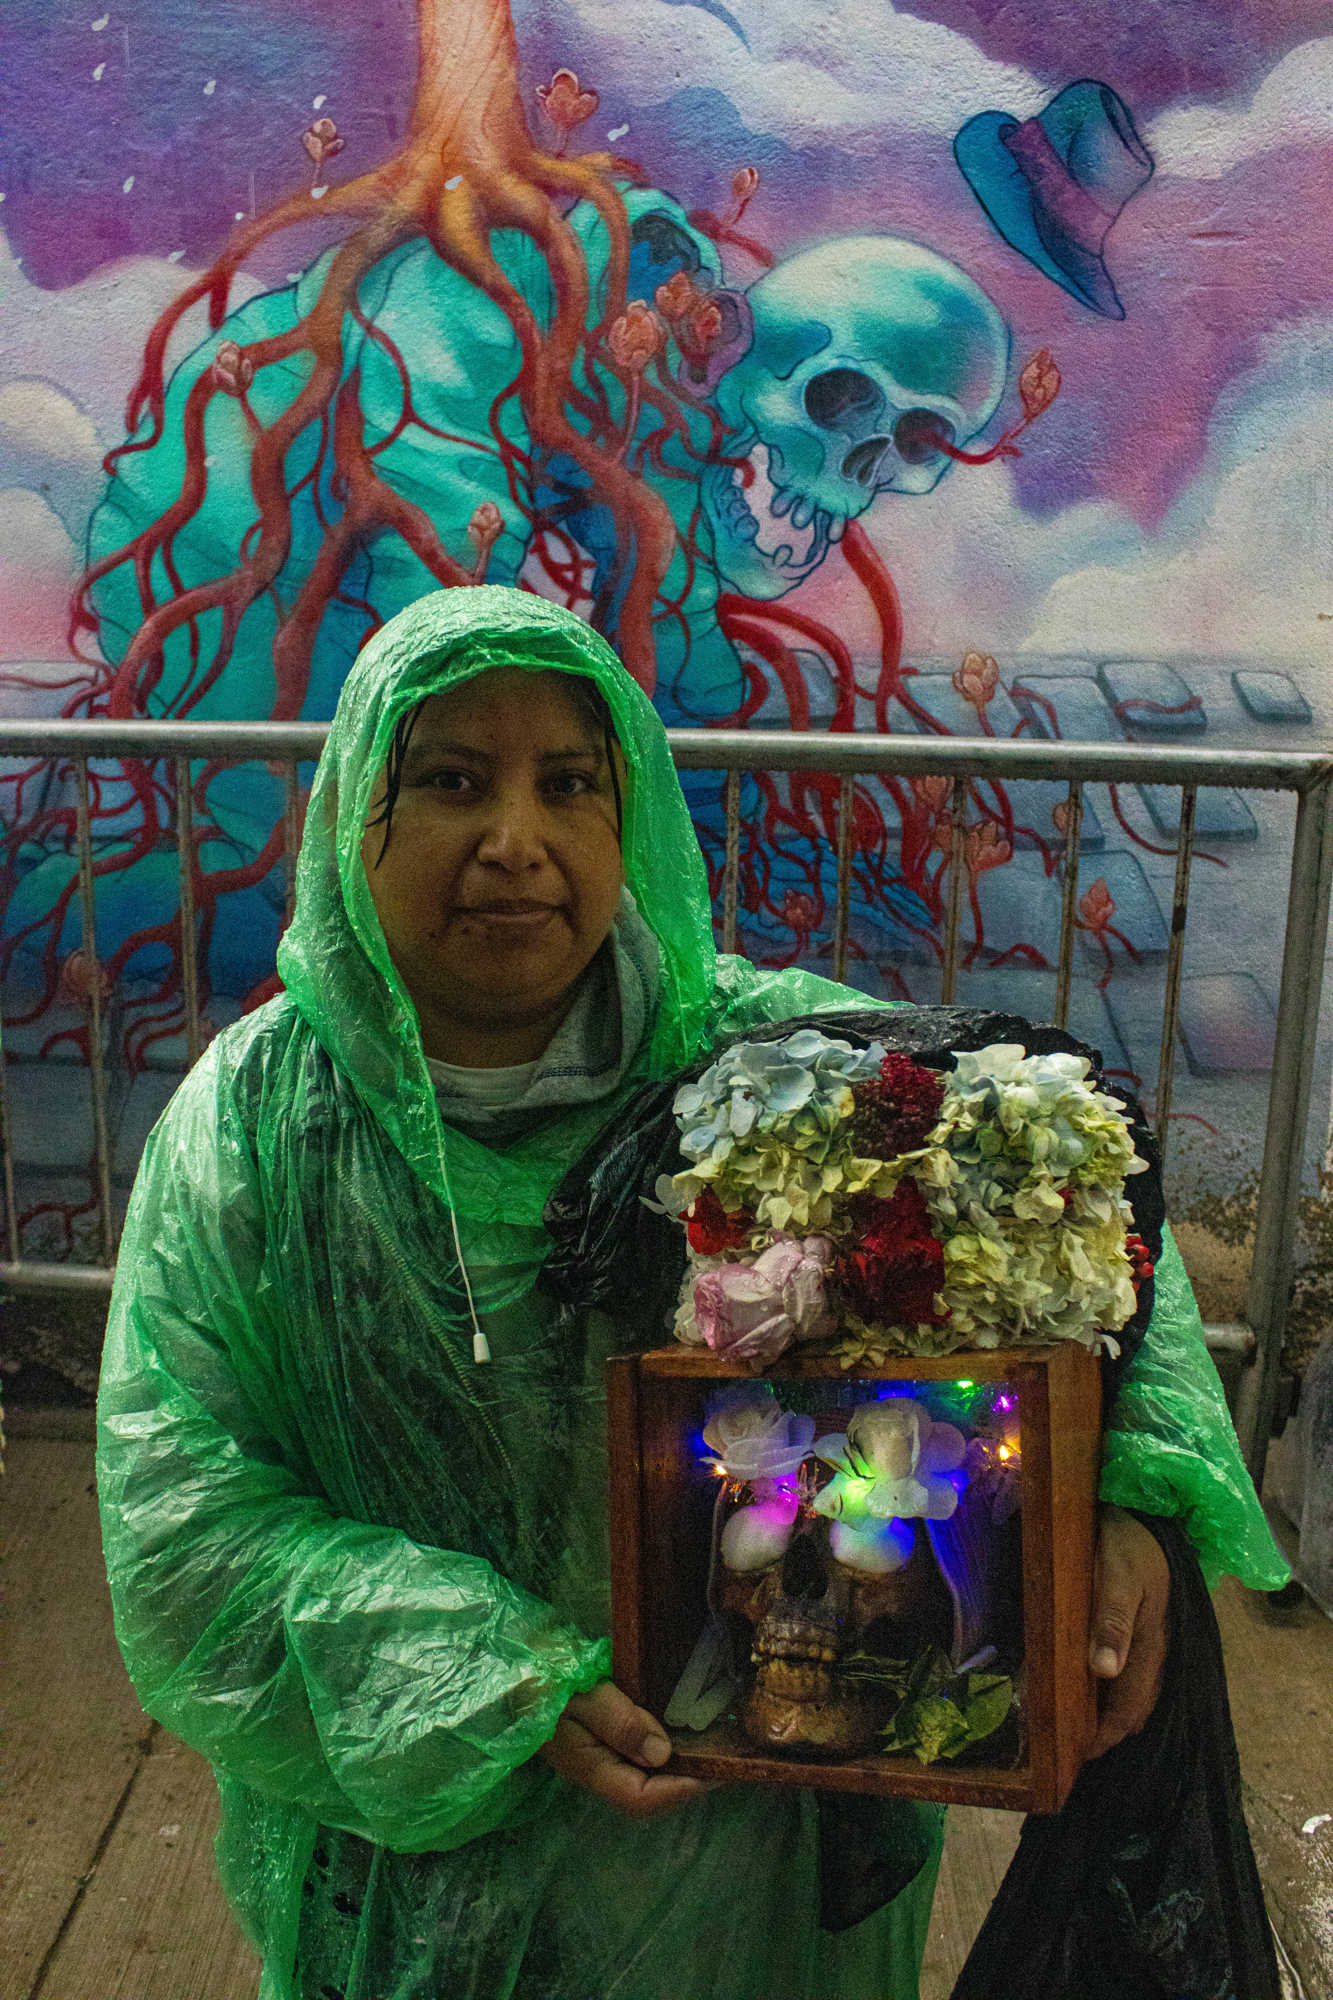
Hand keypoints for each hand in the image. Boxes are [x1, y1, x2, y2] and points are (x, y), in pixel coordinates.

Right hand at [538, 1681, 710, 1817]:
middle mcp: (595, 1771)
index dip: (681, 1790)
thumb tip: (663, 1754)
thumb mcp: (582, 1693)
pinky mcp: (599, 1743)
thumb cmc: (546, 1677)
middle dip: (686, 1782)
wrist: (514, 1666)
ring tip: (711, 1748)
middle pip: (646, 1795)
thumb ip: (619, 1722)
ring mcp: (596, 1759)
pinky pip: (636, 1759)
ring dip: (678, 1768)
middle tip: (723, 1759)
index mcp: (588, 1766)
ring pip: (644, 1779)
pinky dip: (663, 1750)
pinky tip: (680, 1732)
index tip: (717, 1769)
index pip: (640, 1798)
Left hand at [1087, 1504, 1169, 1757]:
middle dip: (1107, 1732)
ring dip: (1109, 1712)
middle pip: (1135, 1706)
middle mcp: (1157, 1650)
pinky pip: (1131, 1670)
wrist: (1145, 1512)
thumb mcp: (1116, 1577)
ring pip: (1134, 1691)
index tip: (1076, 1754)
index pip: (1131, 1708)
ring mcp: (1152, 1639)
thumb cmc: (1127, 1544)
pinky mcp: (1144, 1626)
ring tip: (1075, 1724)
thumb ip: (1112, 1622)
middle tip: (1070, 1746)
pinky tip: (1088, 1686)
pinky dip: (1111, 1689)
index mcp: (1152, 1645)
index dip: (1105, 1735)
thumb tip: (1104, 1673)